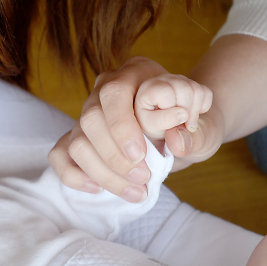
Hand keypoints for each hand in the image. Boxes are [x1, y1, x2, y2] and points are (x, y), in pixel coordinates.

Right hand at [48, 56, 223, 201]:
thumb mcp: (205, 127)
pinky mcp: (79, 138)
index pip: (114, 92)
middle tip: (143, 179)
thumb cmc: (191, 127)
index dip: (121, 126)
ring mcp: (87, 114)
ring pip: (77, 142)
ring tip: (136, 191)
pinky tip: (97, 189)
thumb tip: (176, 141)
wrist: (182, 132)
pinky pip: (61, 155)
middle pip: (90, 119)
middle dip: (114, 156)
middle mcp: (105, 89)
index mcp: (136, 73)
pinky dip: (74, 174)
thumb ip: (197, 133)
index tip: (141, 155)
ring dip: (103, 172)